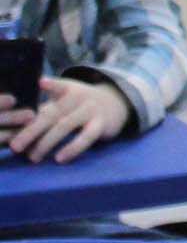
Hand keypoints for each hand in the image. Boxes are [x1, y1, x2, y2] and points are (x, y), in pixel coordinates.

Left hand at [4, 77, 131, 162]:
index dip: (51, 84)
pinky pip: (86, 137)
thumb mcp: (66, 99)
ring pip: (66, 125)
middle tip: (15, 147)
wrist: (115, 104)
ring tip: (33, 157)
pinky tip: (59, 158)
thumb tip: (18, 130)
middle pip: (53, 113)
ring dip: (47, 143)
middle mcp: (80, 97)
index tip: (40, 83)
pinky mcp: (102, 124)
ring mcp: (92, 109)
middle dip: (31, 131)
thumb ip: (46, 111)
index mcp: (68, 88)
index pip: (58, 87)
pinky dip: (72, 148)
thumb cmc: (79, 105)